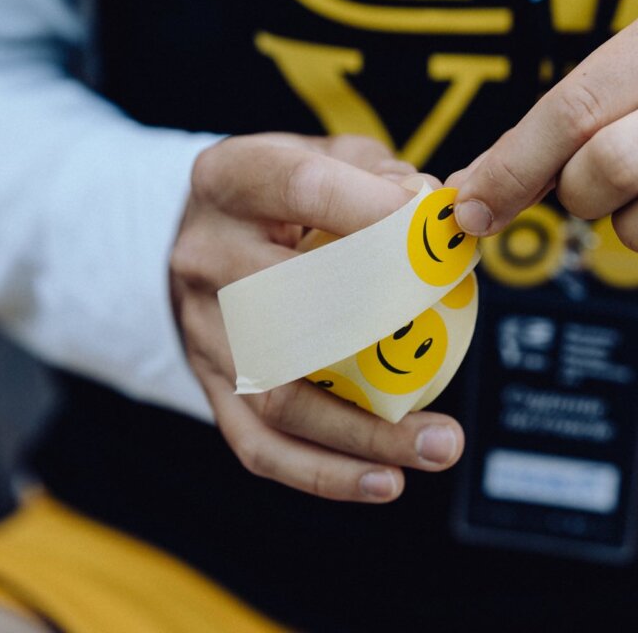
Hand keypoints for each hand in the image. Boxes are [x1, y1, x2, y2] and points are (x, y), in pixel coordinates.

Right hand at [171, 133, 463, 502]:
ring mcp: (202, 329)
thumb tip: (435, 209)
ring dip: (364, 435)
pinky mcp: (208, 385)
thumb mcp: (316, 154)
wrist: (182, 234)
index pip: (301, 187)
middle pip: (290, 304)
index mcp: (231, 180)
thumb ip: (377, 172)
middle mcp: (205, 256)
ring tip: (439, 447)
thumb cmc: (275, 192)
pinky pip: (259, 444)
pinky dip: (323, 472)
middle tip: (456, 334)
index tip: (436, 235)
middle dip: (384, 334)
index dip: (371, 209)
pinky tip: (384, 483)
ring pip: (279, 396)